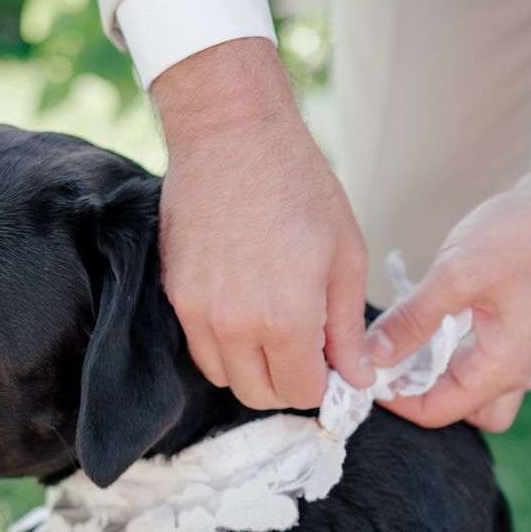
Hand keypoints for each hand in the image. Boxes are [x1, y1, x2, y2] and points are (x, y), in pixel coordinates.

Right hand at [151, 38, 373, 409]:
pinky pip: (199, 346)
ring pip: (225, 377)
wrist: (232, 136)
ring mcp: (197, 311)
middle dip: (289, 383)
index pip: (302, 392)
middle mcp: (235, 325)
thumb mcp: (346, 256)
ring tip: (276, 328)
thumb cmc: (298, 185)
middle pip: (260, 395)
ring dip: (254, 368)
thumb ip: (348, 327)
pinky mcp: (174, 294)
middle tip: (307, 351)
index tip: (332, 364)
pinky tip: (246, 308)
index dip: (324, 384)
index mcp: (287, 319)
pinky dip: (225, 344)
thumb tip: (356, 377)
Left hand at [364, 134, 530, 430]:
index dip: (394, 397)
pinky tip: (432, 312)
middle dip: (420, 392)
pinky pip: (480, 354)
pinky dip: (451, 345)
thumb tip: (372, 356)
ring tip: (409, 334)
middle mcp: (514, 367)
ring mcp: (518, 346)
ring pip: (472, 385)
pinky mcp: (515, 324)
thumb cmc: (525, 236)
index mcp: (501, 367)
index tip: (364, 367)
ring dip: (438, 370)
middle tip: (389, 357)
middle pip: (460, 410)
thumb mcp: (455, 277)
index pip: (436, 411)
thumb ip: (412, 321)